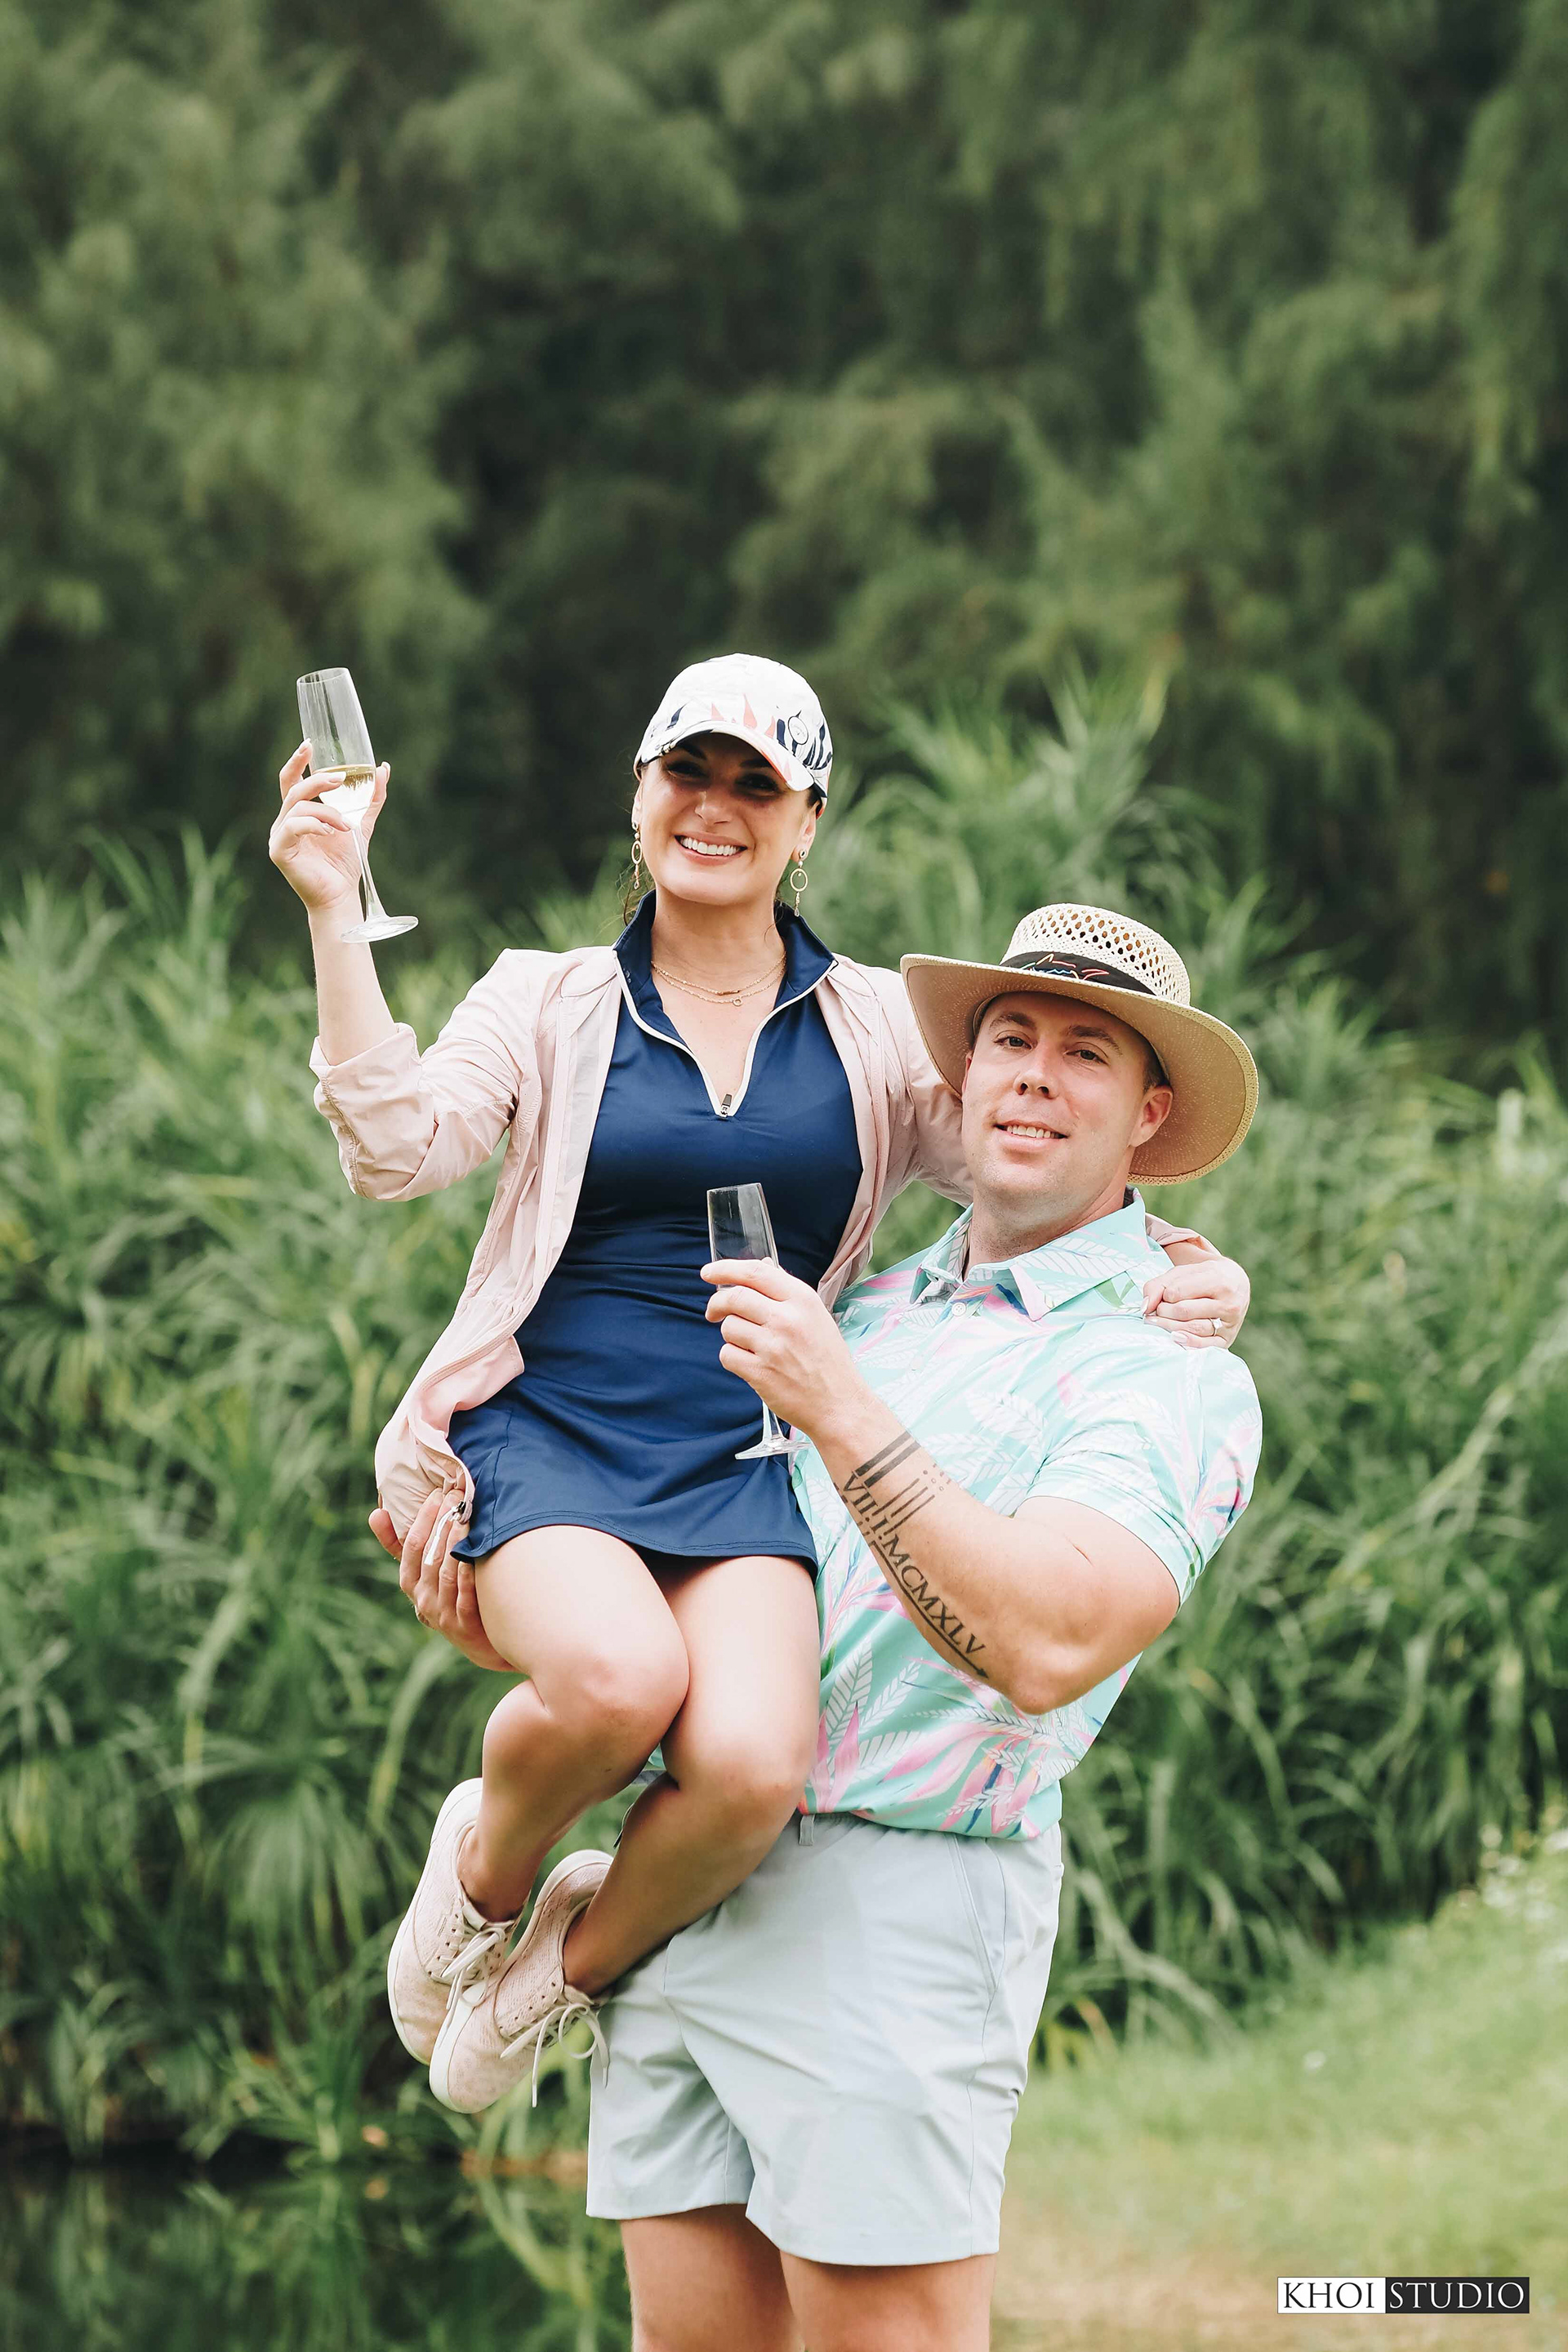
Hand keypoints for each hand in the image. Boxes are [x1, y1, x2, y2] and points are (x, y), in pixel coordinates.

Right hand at [269, 741, 388, 913]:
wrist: (341, 895)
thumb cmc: (346, 862)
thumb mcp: (362, 823)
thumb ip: (371, 798)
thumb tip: (383, 768)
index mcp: (299, 812)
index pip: (291, 780)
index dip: (297, 761)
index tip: (309, 745)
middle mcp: (285, 821)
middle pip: (293, 788)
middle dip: (317, 780)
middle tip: (341, 779)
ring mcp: (279, 836)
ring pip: (297, 807)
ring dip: (326, 811)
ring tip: (346, 826)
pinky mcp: (279, 851)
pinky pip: (293, 827)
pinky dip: (313, 824)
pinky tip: (330, 831)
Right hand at [369, 1493, 515, 1671]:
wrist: (480, 1642)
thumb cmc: (450, 1597)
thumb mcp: (423, 1574)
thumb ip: (401, 1545)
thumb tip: (375, 1512)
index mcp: (410, 1583)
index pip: (412, 1546)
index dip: (424, 1518)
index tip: (438, 1493)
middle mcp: (422, 1599)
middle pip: (430, 1555)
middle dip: (443, 1522)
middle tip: (458, 1495)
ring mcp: (443, 1613)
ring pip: (446, 1572)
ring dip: (456, 1540)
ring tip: (467, 1515)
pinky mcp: (464, 1625)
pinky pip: (465, 1595)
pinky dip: (468, 1571)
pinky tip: (475, 1551)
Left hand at [702, 1257, 862, 1439]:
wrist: (839, 1405)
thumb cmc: (828, 1360)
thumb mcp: (817, 1317)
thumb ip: (786, 1292)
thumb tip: (763, 1265)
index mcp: (803, 1300)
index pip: (755, 1272)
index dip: (725, 1269)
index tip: (708, 1272)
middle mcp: (787, 1319)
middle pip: (735, 1297)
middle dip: (717, 1303)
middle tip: (713, 1311)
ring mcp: (773, 1346)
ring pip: (728, 1327)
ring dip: (731, 1334)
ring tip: (749, 1345)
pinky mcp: (760, 1372)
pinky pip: (727, 1355)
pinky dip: (732, 1357)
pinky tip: (749, 1363)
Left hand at [1142, 1253, 1249, 1347]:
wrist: (1237, 1284)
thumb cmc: (1204, 1277)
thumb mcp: (1183, 1272)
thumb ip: (1159, 1285)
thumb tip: (1144, 1307)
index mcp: (1218, 1279)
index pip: (1177, 1292)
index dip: (1163, 1295)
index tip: (1163, 1295)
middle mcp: (1229, 1302)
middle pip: (1183, 1311)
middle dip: (1163, 1311)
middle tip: (1158, 1310)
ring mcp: (1230, 1322)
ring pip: (1193, 1328)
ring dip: (1168, 1327)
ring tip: (1158, 1321)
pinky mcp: (1227, 1339)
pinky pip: (1205, 1346)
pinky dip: (1187, 1343)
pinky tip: (1174, 1337)